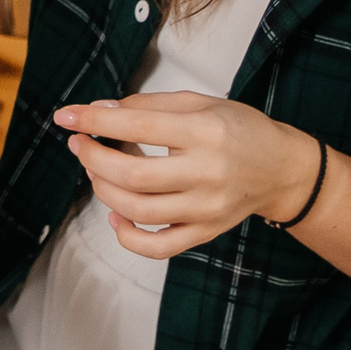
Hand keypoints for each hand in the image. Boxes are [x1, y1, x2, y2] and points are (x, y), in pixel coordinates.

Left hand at [55, 92, 321, 258]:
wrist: (283, 169)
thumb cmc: (240, 129)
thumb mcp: (201, 103)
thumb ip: (149, 106)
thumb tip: (99, 110)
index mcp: (206, 132)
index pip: (138, 126)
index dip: (95, 121)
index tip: (66, 116)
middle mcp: (207, 173)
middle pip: (133, 174)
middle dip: (93, 158)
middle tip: (79, 145)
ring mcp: (207, 209)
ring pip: (139, 210)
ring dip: (104, 190)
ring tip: (96, 171)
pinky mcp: (206, 233)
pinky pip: (159, 246)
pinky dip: (128, 237)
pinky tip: (116, 216)